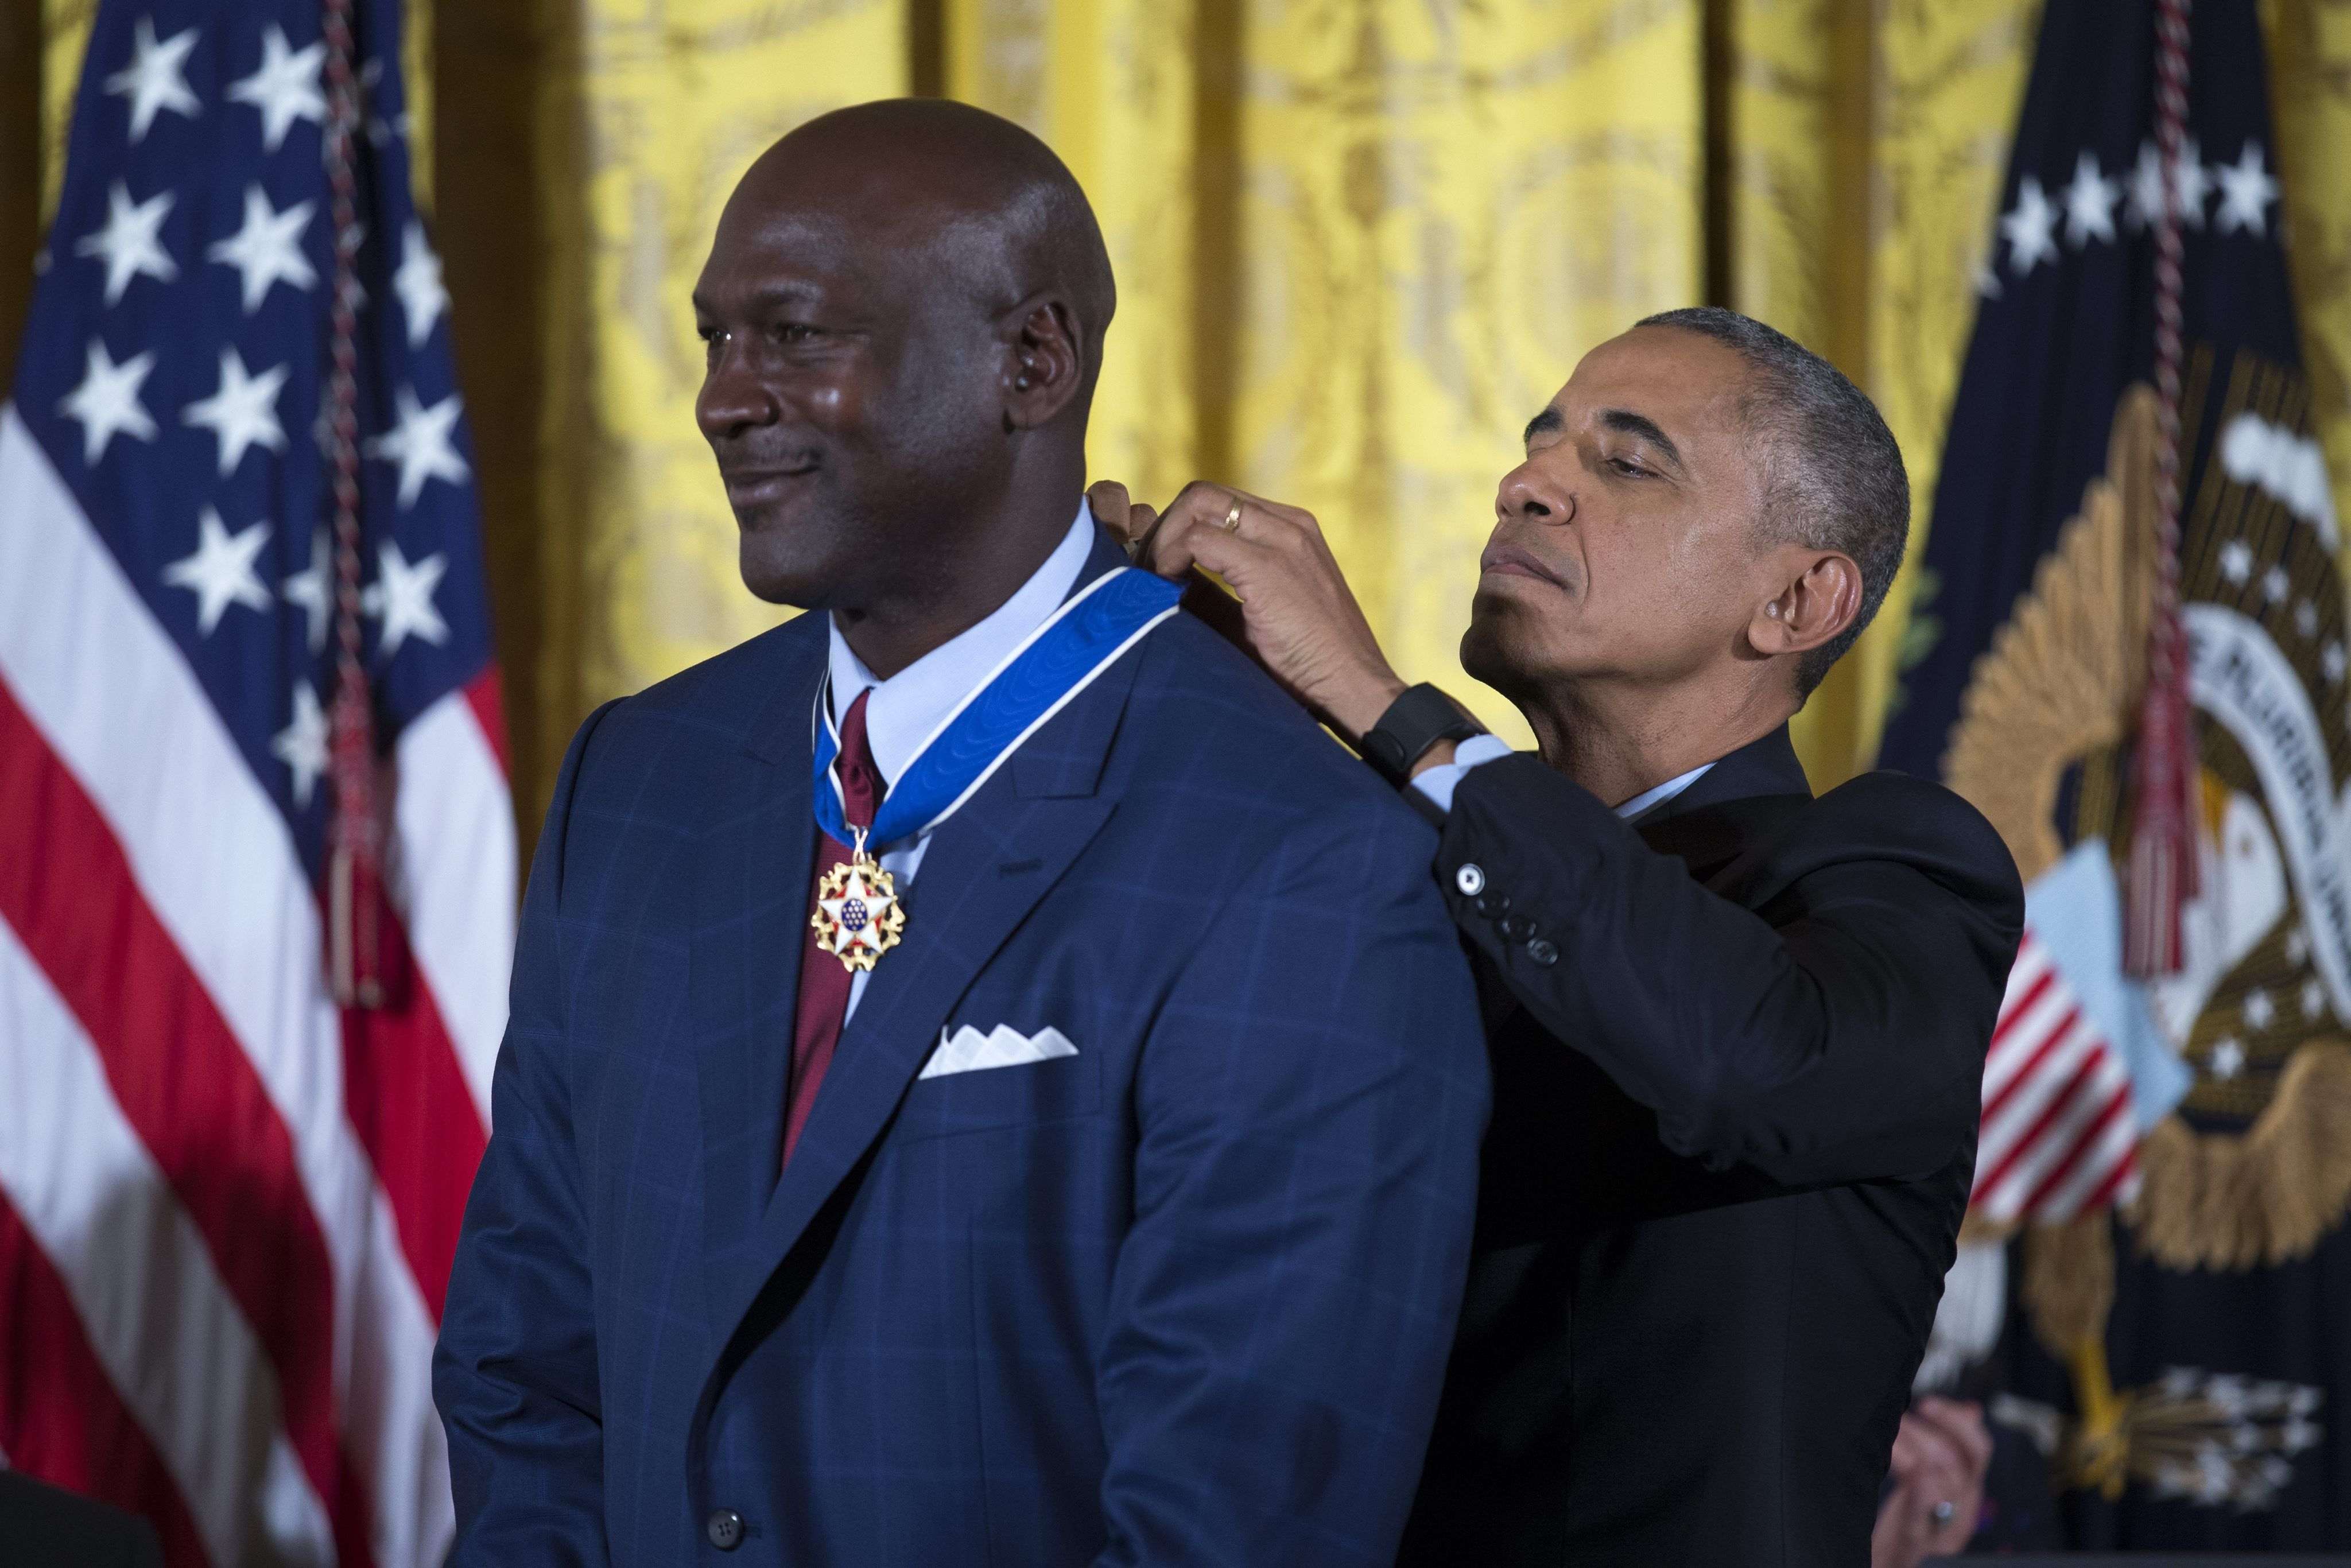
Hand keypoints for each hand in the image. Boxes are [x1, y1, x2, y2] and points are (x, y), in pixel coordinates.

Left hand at [1088, 480, 1405, 743]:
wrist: (1354, 688)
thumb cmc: (1307, 664)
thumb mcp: (1257, 616)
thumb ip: (1215, 590)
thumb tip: (1160, 580)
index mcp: (1292, 530)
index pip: (1219, 502)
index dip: (1179, 528)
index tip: (1161, 568)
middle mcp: (1290, 524)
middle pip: (1203, 494)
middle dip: (1165, 527)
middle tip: (1147, 571)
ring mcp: (1282, 539)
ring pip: (1198, 504)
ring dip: (1164, 538)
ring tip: (1155, 580)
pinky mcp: (1269, 566)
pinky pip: (1198, 539)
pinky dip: (1171, 558)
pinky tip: (1169, 588)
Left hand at [1870, 1397, 1991, 1567]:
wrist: (1892, 1561)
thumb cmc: (1911, 1516)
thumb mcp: (1936, 1479)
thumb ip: (1950, 1446)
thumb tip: (1971, 1410)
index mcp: (1969, 1491)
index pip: (1979, 1450)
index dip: (1957, 1422)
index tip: (1929, 1403)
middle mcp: (1963, 1510)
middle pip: (1957, 1463)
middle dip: (1926, 1433)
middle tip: (1899, 1418)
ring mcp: (1942, 1530)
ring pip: (1940, 1482)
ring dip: (1910, 1449)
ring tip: (1888, 1435)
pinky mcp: (1916, 1543)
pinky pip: (1922, 1517)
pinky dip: (1920, 1494)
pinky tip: (1911, 1471)